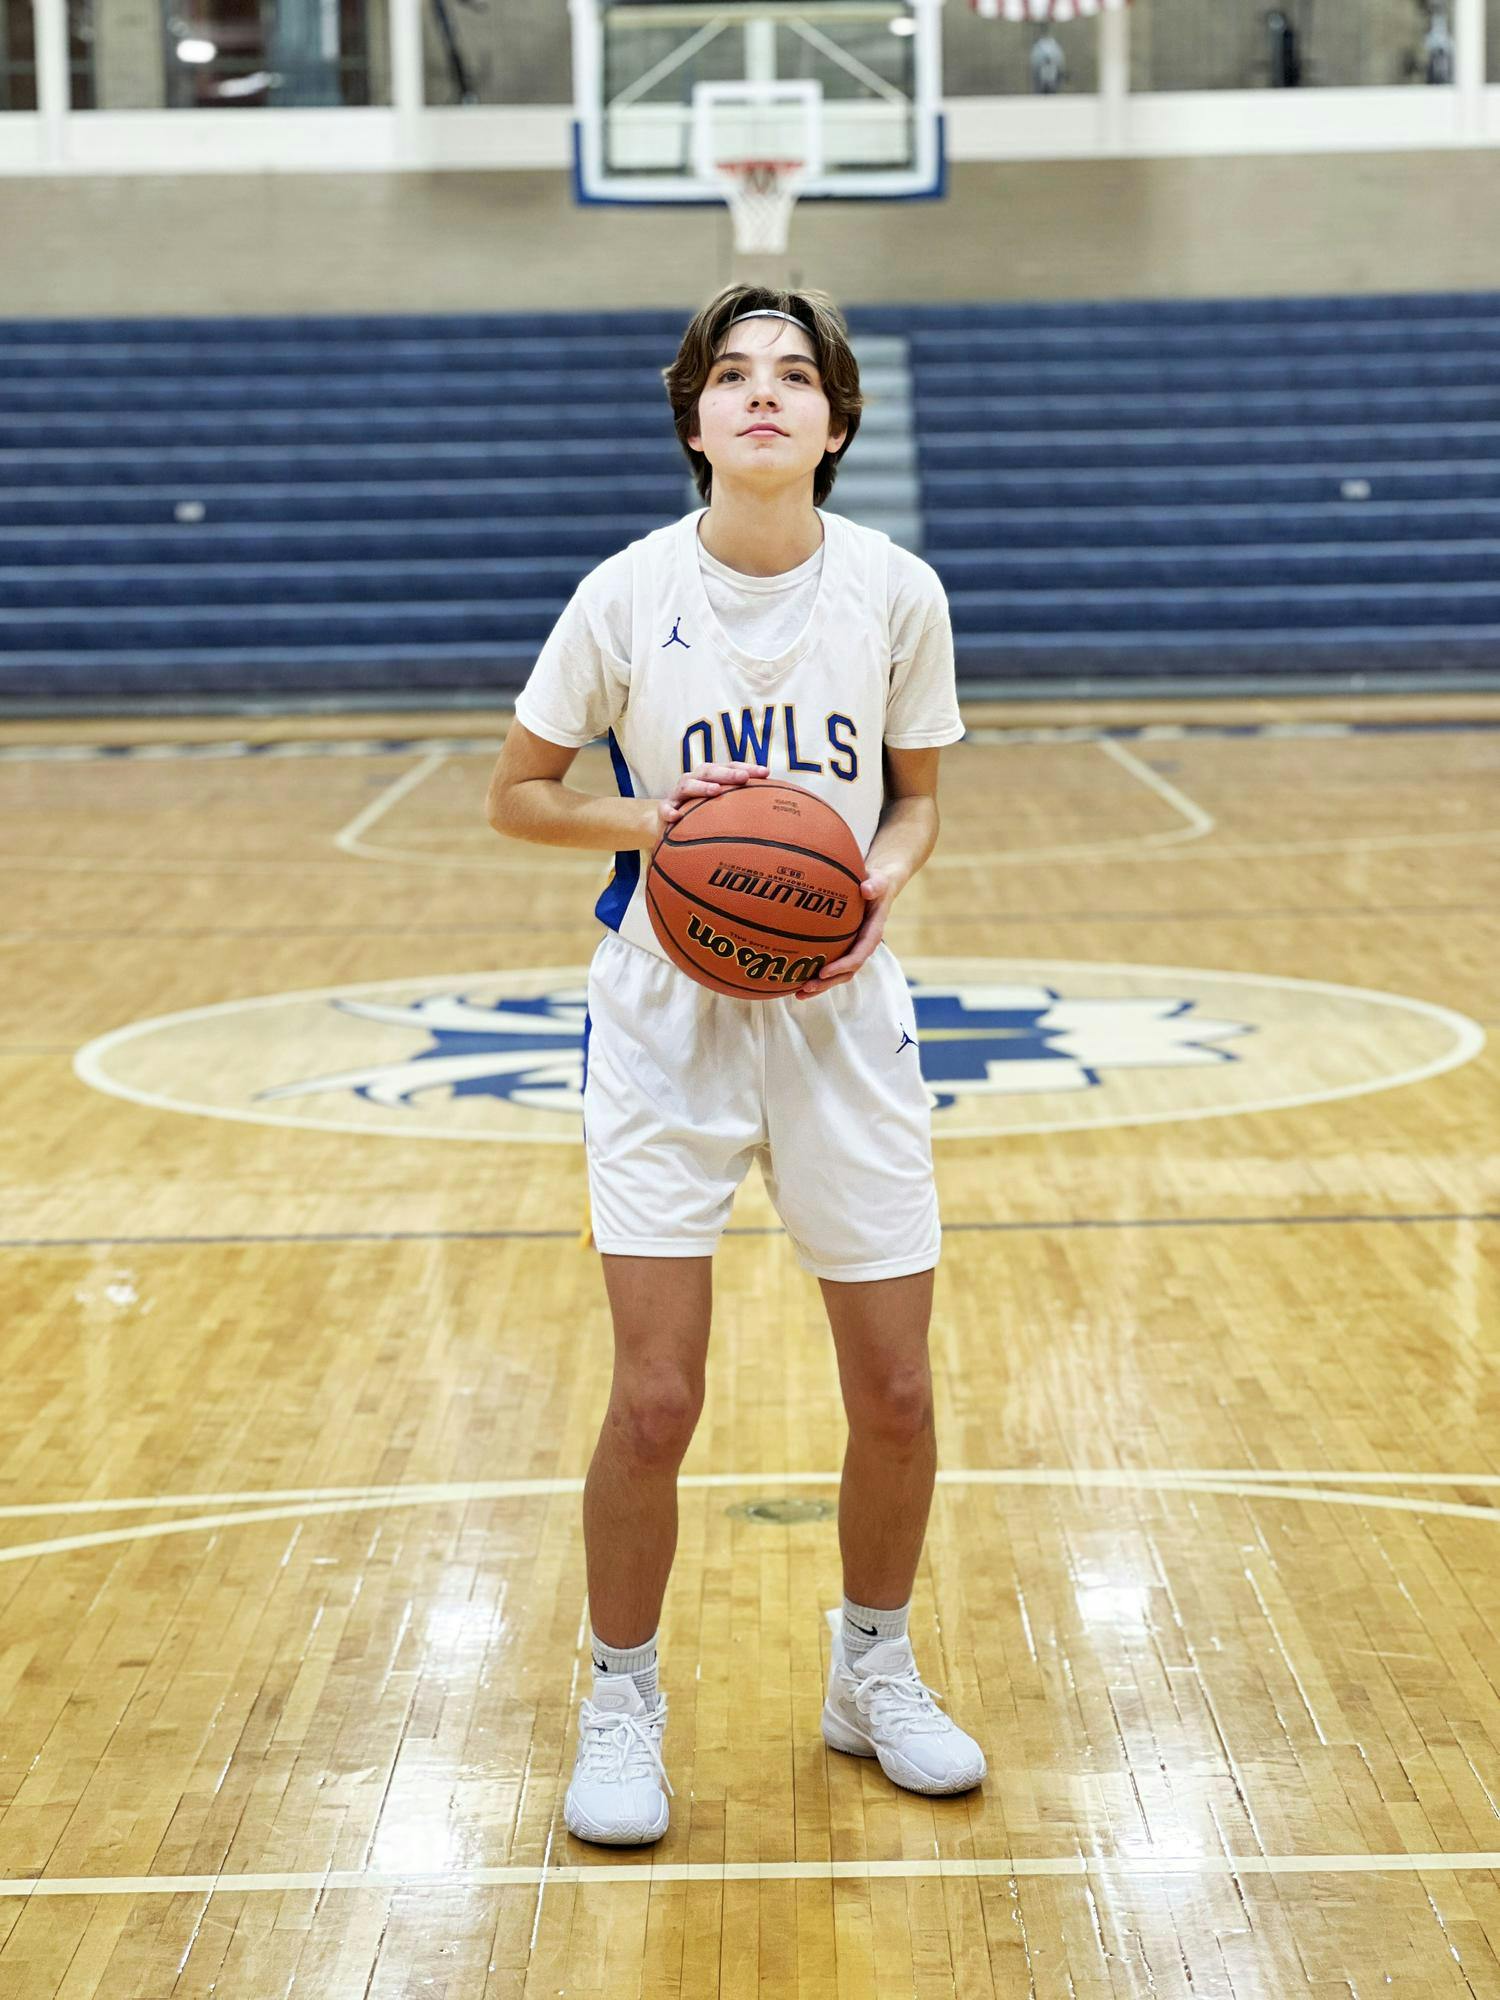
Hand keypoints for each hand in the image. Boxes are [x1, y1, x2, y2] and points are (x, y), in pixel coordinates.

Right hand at [648, 761, 770, 842]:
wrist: (671, 821)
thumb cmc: (704, 811)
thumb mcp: (723, 806)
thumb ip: (745, 805)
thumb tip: (777, 812)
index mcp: (712, 775)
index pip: (731, 766)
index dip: (748, 767)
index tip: (766, 772)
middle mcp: (695, 779)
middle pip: (710, 770)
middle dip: (727, 773)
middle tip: (743, 778)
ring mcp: (678, 793)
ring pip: (688, 785)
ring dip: (702, 787)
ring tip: (716, 791)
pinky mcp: (665, 808)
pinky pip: (666, 809)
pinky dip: (670, 812)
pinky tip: (677, 817)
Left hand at [793, 864, 902, 999]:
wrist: (878, 888)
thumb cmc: (877, 884)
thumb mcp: (879, 881)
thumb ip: (875, 885)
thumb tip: (866, 889)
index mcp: (872, 934)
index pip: (859, 954)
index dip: (842, 965)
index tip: (824, 971)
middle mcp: (863, 946)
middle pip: (846, 971)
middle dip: (827, 983)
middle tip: (806, 987)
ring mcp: (853, 949)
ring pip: (838, 974)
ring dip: (820, 986)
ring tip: (799, 994)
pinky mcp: (844, 948)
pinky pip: (831, 965)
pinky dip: (816, 975)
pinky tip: (796, 980)